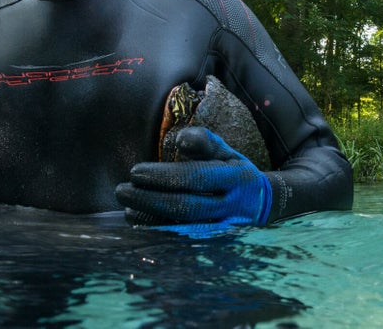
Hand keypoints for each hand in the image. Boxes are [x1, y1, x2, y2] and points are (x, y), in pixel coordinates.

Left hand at [116, 126, 271, 236]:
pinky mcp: (213, 244)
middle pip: (187, 206)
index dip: (164, 176)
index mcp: (235, 178)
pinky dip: (159, 233)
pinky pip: (183, 242)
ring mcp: (223, 229)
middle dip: (150, 200)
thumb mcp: (225, 151)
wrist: (260, 204)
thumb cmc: (232, 170)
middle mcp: (231, 207)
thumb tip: (180, 140)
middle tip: (121, 191)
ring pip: (184, 229)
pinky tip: (139, 223)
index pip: (196, 177)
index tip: (134, 172)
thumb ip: (203, 141)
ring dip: (151, 220)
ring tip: (127, 208)